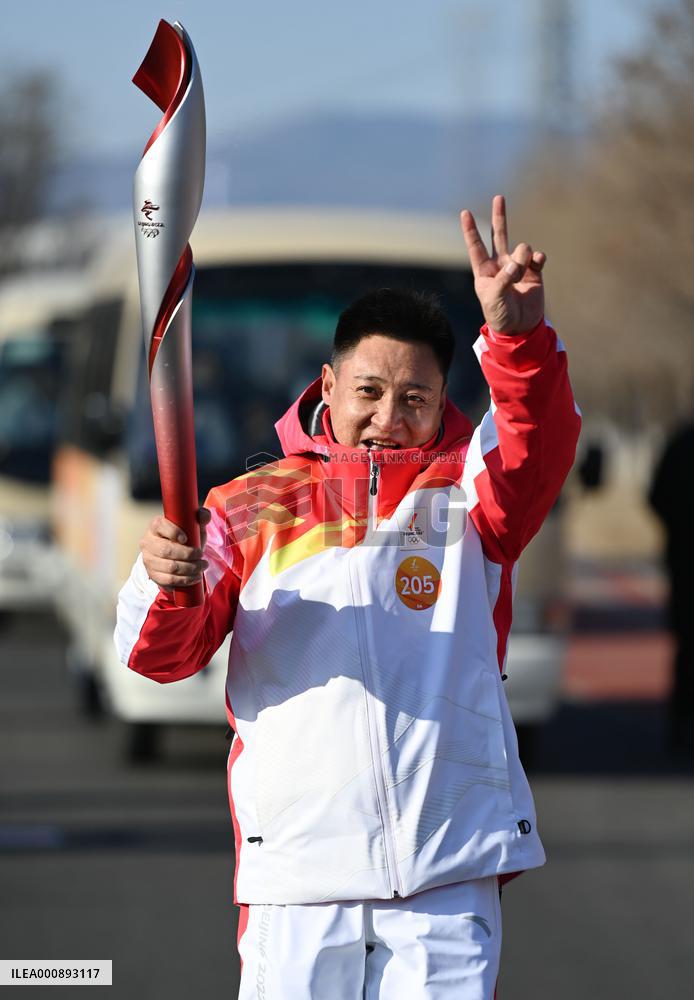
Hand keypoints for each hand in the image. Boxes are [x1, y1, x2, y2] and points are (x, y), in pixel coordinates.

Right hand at [140, 507, 210, 590]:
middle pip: (166, 550)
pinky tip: (194, 577)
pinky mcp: (152, 574)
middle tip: (202, 557)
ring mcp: (148, 559)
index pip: (160, 526)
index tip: (186, 538)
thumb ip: (200, 517)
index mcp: (156, 526)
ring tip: (202, 567)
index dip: (173, 532)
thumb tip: (203, 515)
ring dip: (189, 569)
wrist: (176, 556)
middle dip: (188, 555)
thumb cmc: (186, 536)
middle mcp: (147, 542)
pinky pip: (168, 580)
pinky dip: (184, 580)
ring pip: (169, 567)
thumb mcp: (193, 525)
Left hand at [460, 195, 545, 333]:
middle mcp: (500, 265)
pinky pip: (537, 257)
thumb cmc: (499, 315)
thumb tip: (519, 261)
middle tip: (499, 197)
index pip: (476, 247)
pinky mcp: (534, 272)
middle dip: (499, 216)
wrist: (520, 328)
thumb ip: (504, 278)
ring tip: (520, 276)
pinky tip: (537, 264)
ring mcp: (518, 267)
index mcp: (484, 271)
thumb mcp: (494, 299)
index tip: (464, 213)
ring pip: (522, 248)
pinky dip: (537, 258)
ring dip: (522, 258)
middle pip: (499, 235)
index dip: (471, 230)